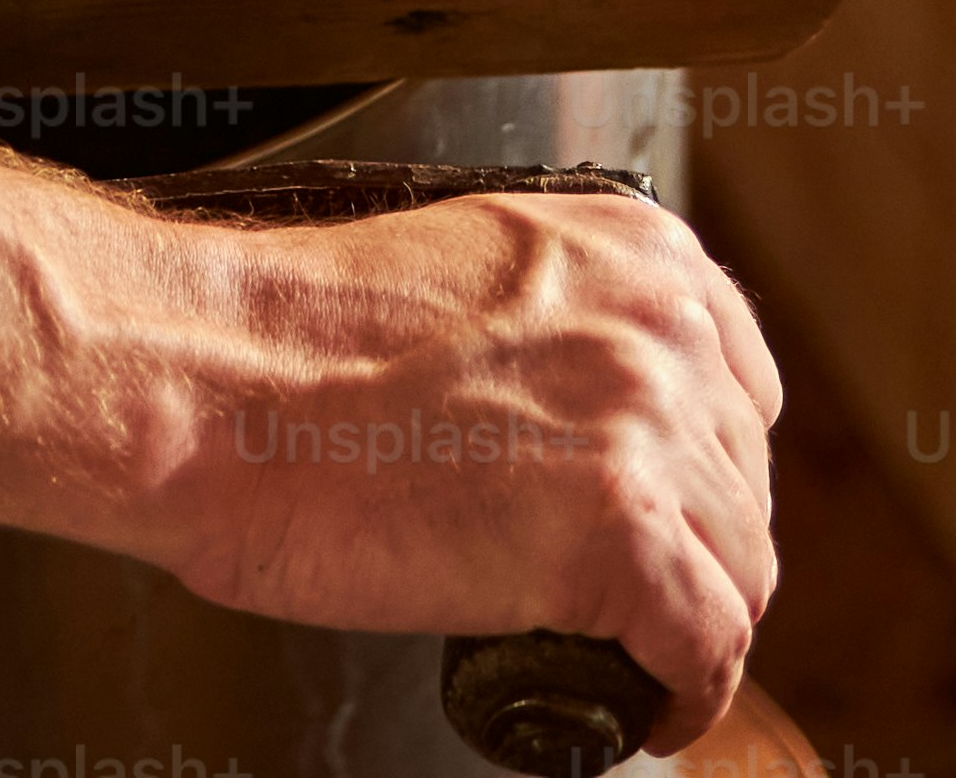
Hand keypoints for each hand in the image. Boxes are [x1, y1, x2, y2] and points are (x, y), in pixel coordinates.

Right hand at [107, 183, 780, 741]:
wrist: (213, 389)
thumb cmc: (287, 347)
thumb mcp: (467, 280)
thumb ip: (559, 329)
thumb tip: (586, 423)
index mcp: (631, 250)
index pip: (737, 386)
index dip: (697, 472)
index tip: (665, 516)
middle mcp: (660, 323)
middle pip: (742, 482)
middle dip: (689, 549)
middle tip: (619, 597)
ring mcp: (650, 423)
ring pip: (739, 568)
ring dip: (686, 624)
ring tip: (623, 657)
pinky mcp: (623, 531)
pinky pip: (708, 646)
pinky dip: (684, 694)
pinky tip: (645, 706)